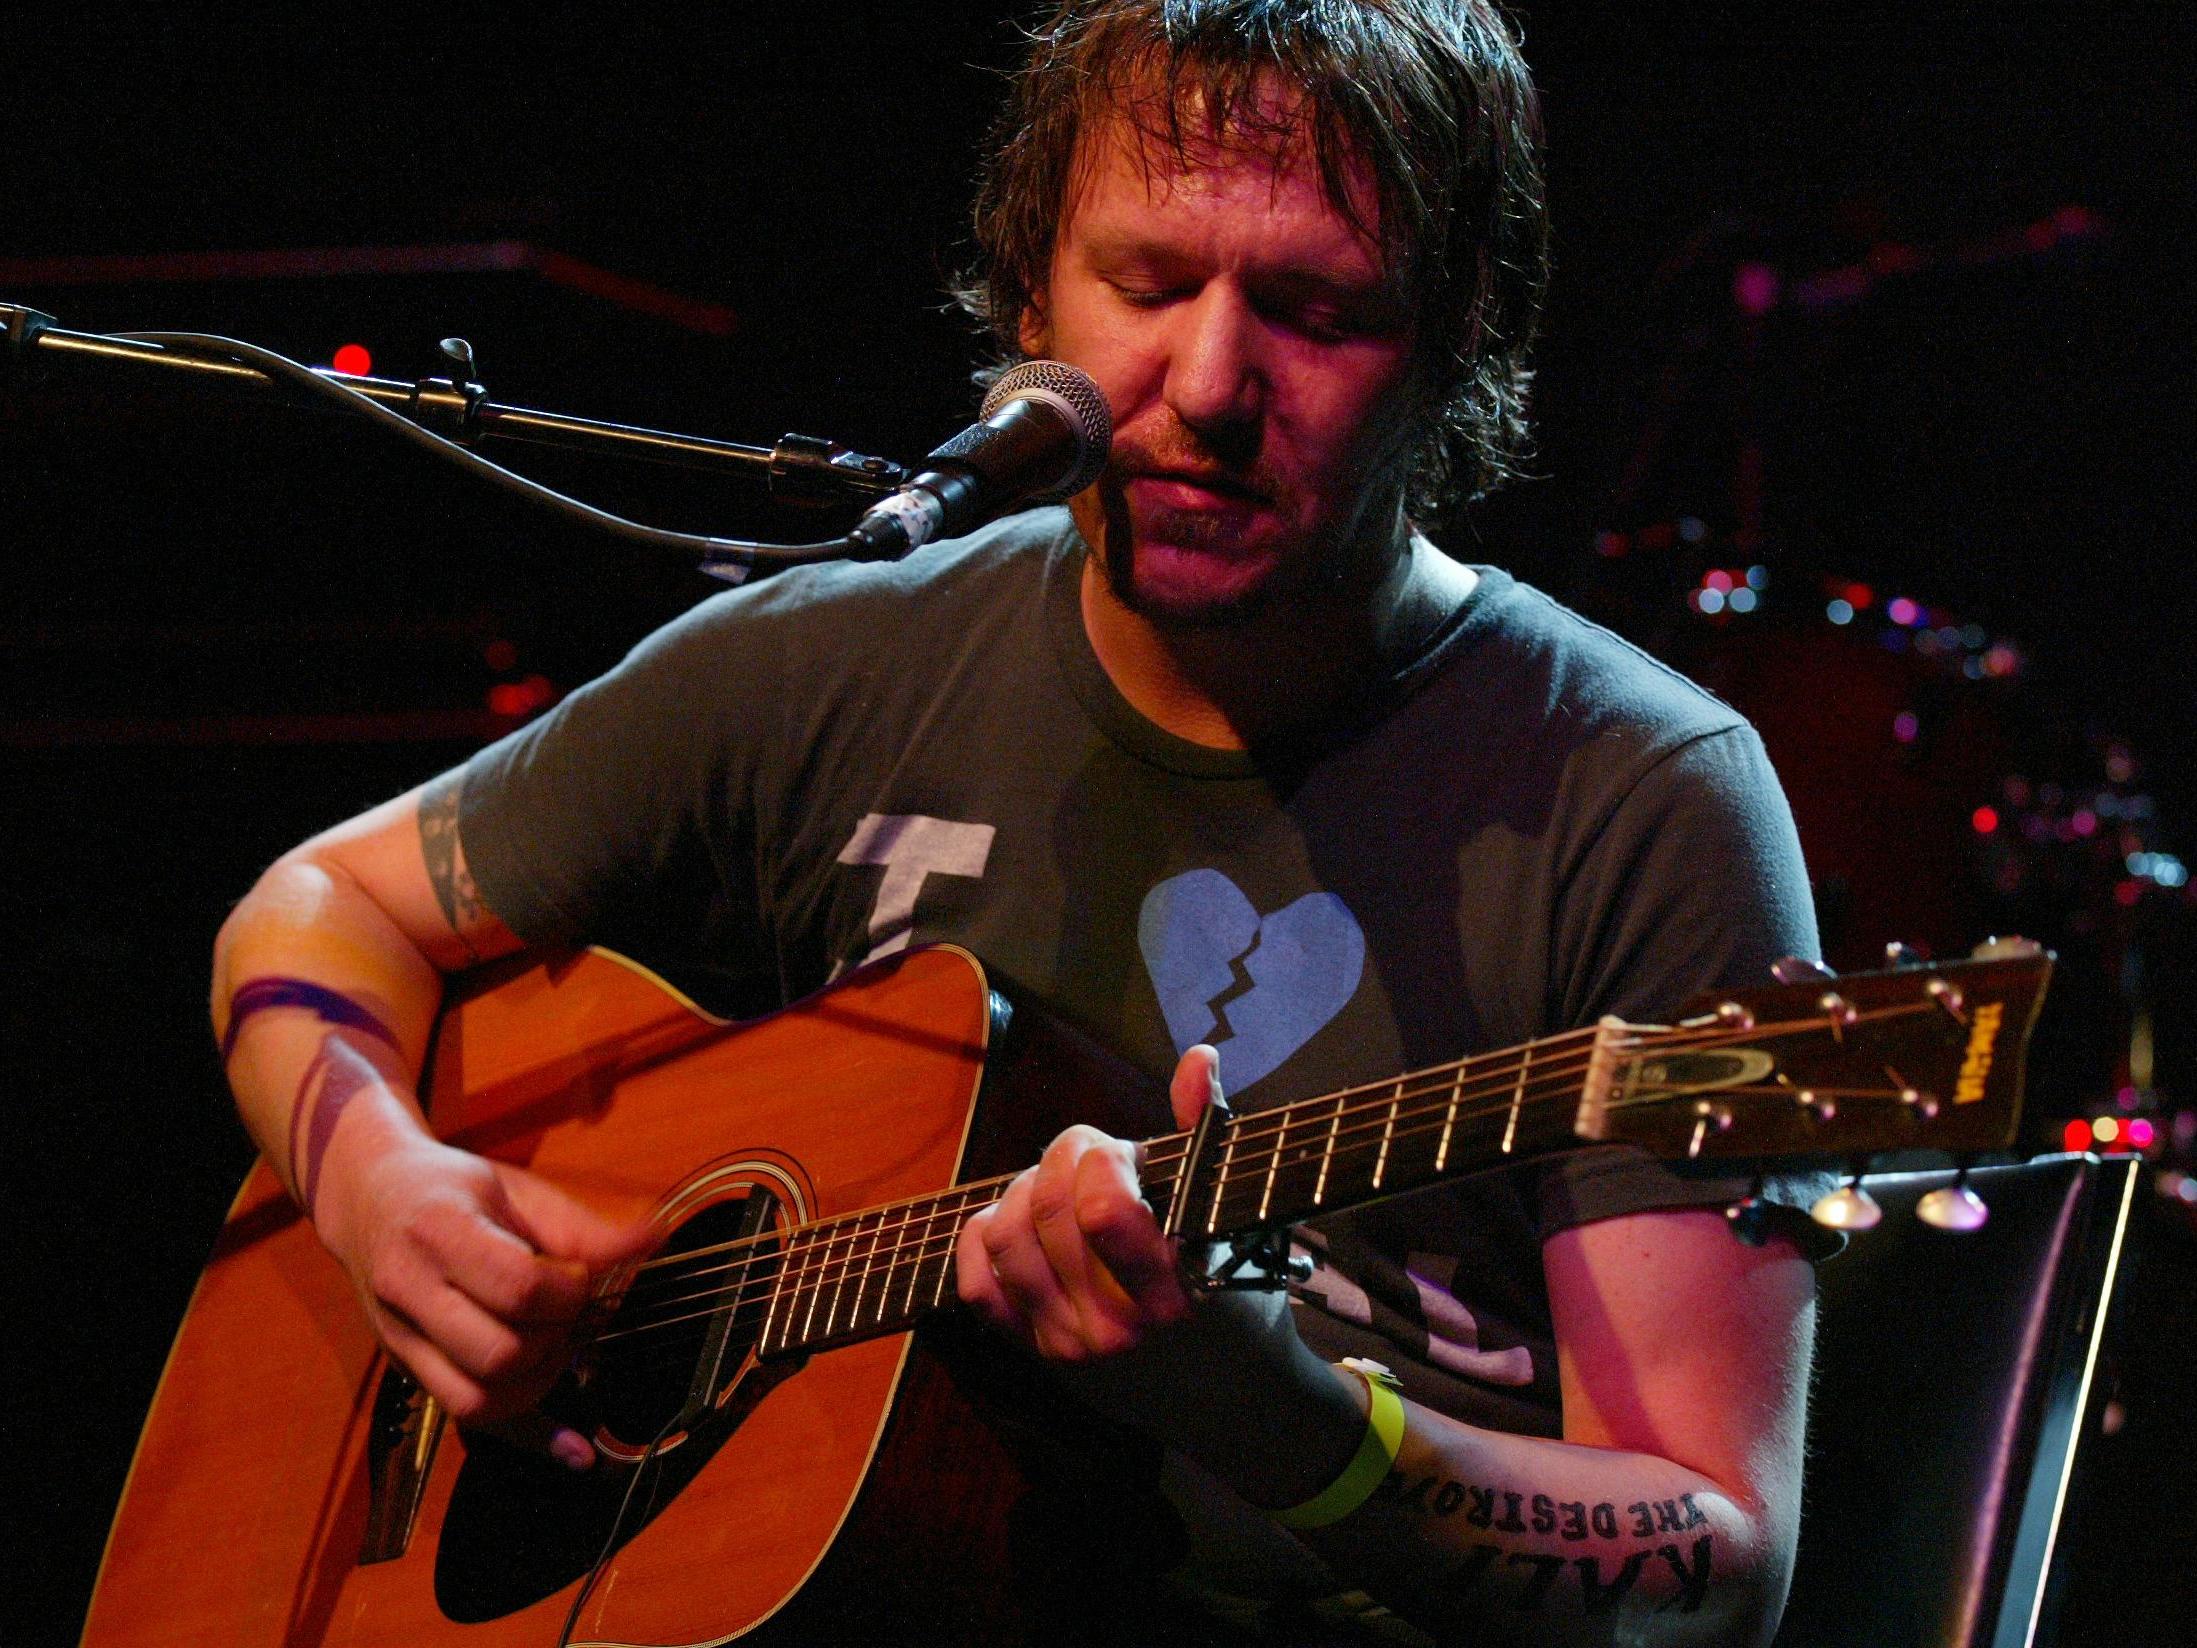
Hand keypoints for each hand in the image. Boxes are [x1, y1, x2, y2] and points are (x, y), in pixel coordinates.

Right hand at [312, 1130, 653, 1461]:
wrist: (370, 1198)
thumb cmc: (449, 1190)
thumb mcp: (514, 1191)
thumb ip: (581, 1228)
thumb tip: (653, 1240)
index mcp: (437, 1234)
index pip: (516, 1287)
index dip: (569, 1291)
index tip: (578, 1277)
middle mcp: (409, 1295)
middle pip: (498, 1354)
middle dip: (556, 1337)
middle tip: (567, 1310)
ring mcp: (401, 1342)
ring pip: (478, 1401)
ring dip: (540, 1381)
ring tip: (553, 1339)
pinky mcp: (409, 1372)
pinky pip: (469, 1422)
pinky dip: (529, 1436)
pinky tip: (573, 1447)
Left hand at [954, 1043, 1220, 1361]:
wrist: (1178, 1339)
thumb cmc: (1189, 1246)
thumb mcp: (1202, 1190)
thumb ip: (1201, 1123)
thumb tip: (1199, 1059)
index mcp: (1171, 1288)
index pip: (1102, 1209)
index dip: (1101, 1159)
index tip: (1121, 1154)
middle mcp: (1118, 1328)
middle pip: (1048, 1209)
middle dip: (1060, 1163)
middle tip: (1083, 1163)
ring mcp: (1066, 1341)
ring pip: (1004, 1237)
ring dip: (1021, 1196)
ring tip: (1053, 1192)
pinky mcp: (1025, 1343)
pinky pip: (975, 1282)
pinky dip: (982, 1240)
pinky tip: (1017, 1224)